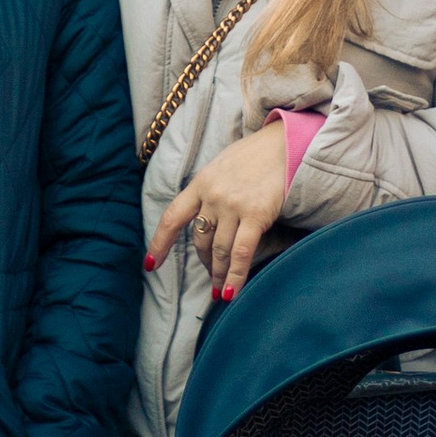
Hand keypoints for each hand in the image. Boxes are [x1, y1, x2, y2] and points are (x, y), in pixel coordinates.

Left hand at [148, 124, 291, 299]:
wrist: (284, 143)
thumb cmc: (255, 156)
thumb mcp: (222, 167)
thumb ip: (210, 190)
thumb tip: (205, 219)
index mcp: (200, 183)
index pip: (173, 217)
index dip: (160, 243)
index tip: (151, 264)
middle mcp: (212, 196)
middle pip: (201, 240)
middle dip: (204, 263)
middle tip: (211, 276)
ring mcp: (233, 206)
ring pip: (219, 250)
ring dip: (218, 274)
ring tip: (220, 290)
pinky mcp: (255, 215)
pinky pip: (241, 253)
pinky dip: (235, 277)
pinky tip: (230, 293)